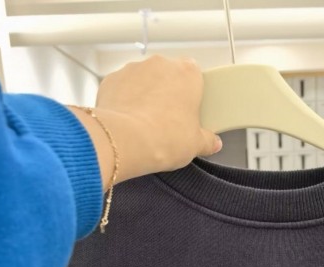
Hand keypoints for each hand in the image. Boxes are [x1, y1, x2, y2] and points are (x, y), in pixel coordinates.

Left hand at [68, 54, 222, 188]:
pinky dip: (123, 101)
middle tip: (168, 121)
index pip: (194, 74)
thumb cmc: (164, 137)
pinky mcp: (111, 80)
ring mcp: (133, 69)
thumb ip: (207, 141)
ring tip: (145, 124)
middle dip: (167, 93)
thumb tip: (212, 142)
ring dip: (144, 96)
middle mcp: (160, 65)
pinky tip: (126, 122)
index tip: (189, 110)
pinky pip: (121, 88)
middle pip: (167, 75)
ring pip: (143, 80)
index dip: (191, 93)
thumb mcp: (195, 145)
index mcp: (187, 74)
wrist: (126, 141)